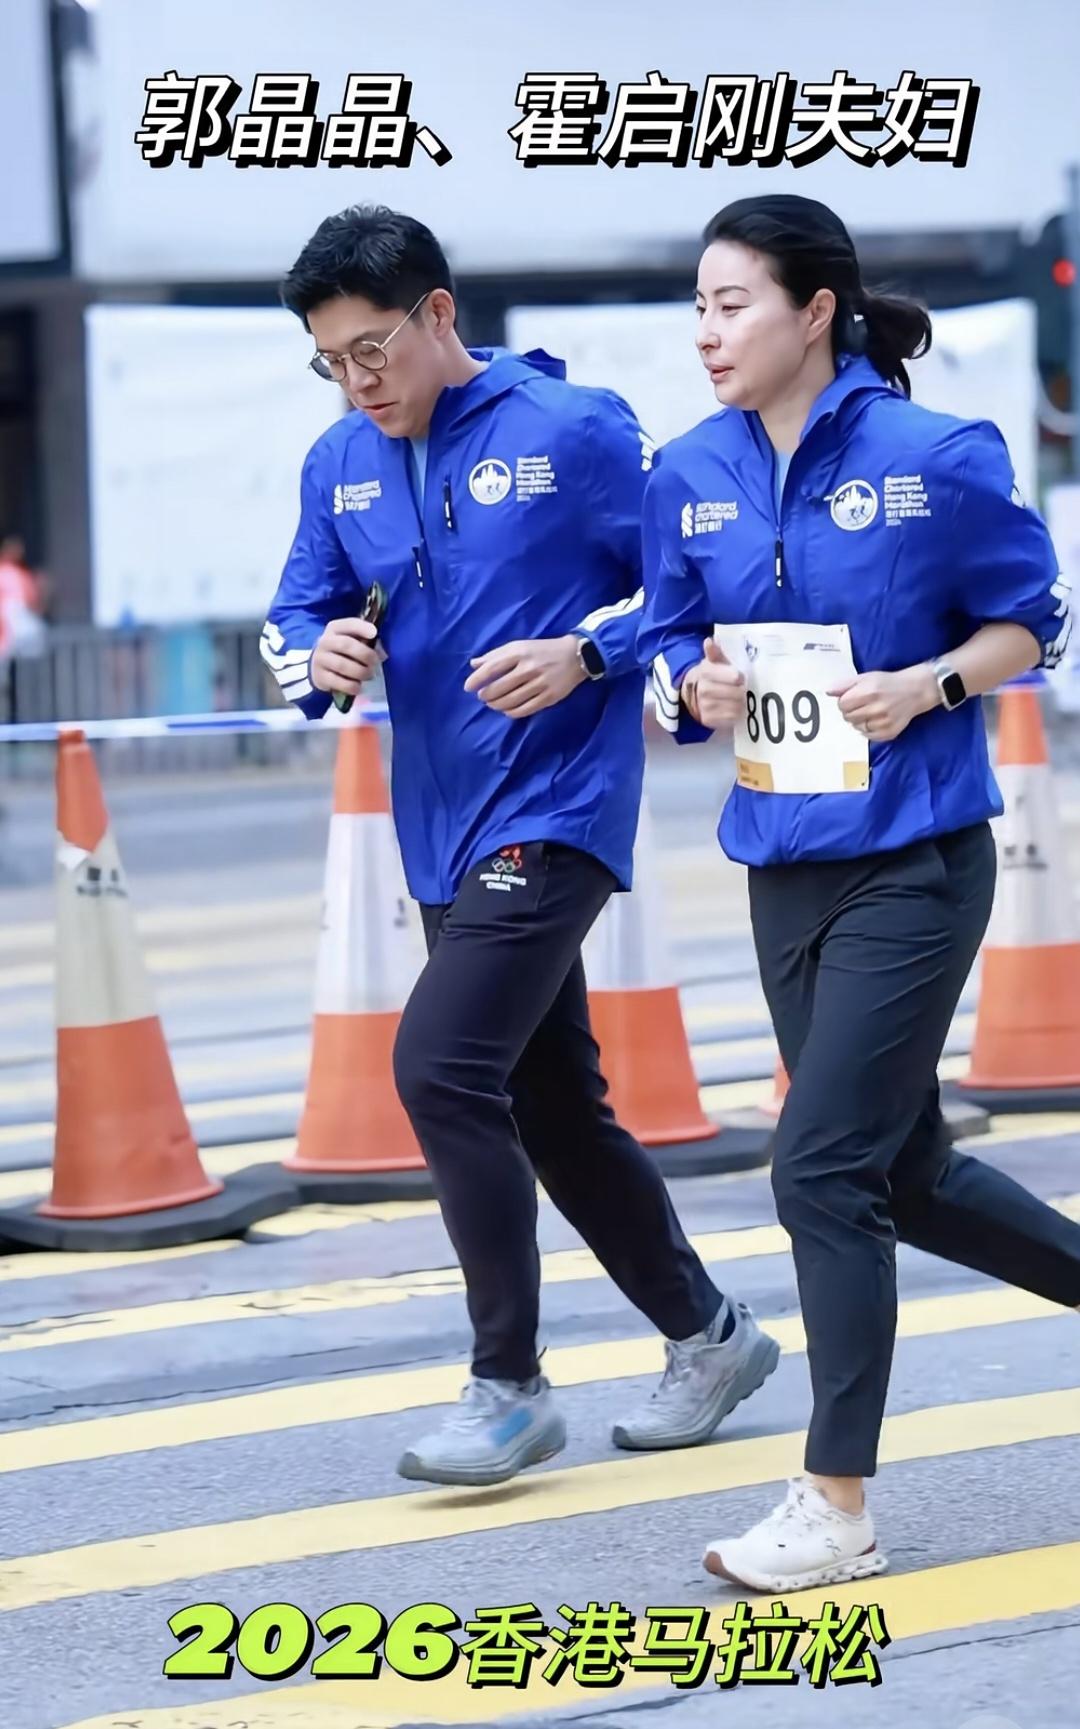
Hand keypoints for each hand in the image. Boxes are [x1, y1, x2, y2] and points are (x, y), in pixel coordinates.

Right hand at [310, 617, 381, 697]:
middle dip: (364, 654)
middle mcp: (325, 642)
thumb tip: (382, 653)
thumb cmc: (342, 651)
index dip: (362, 628)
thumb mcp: (352, 641)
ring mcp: (320, 659)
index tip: (374, 633)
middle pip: (345, 644)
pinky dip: (352, 686)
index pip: (348, 624)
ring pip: (342, 665)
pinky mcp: (320, 677)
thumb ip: (367, 642)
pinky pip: (338, 682)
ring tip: (368, 675)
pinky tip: (358, 686)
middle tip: (375, 662)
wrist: (319, 666)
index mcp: (335, 628)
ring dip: (360, 671)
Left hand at [464, 634, 586, 718]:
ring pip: (510, 701)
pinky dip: (511, 712)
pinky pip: (525, 710)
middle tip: (482, 696)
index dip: (477, 679)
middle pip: (499, 688)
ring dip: (497, 705)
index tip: (468, 687)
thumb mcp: (519, 646)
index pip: (492, 667)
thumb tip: (474, 664)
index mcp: (520, 652)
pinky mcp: (549, 697)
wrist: (576, 656)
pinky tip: (507, 710)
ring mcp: (540, 684)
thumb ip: (496, 655)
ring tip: (492, 703)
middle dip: (486, 695)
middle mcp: (529, 668)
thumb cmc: (542, 650)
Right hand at [685, 637, 745, 729]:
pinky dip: (735, 713)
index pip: (733, 676)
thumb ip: (714, 652)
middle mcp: (704, 690)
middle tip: (741, 688)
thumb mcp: (714, 662)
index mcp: (706, 672)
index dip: (738, 677)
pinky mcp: (708, 720)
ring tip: (737, 698)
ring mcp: (705, 706)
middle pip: (737, 692)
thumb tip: (709, 640)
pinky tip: (732, 707)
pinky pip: (731, 718)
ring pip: (736, 706)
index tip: (739, 677)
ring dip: (741, 702)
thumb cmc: (711, 676)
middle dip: (742, 690)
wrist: (693, 696)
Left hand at [827, 664, 938, 741]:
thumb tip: (828, 691)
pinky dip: (868, 729)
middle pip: (848, 717)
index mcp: (869, 692)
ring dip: (859, 721)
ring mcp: (884, 722)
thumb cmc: (888, 683)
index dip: (845, 701)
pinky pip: (868, 736)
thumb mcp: (866, 677)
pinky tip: (876, 719)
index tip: (853, 698)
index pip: (842, 705)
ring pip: (857, 727)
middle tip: (863, 704)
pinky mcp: (889, 733)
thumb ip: (845, 684)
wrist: (915, 691)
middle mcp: (876, 708)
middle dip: (851, 711)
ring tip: (871, 711)